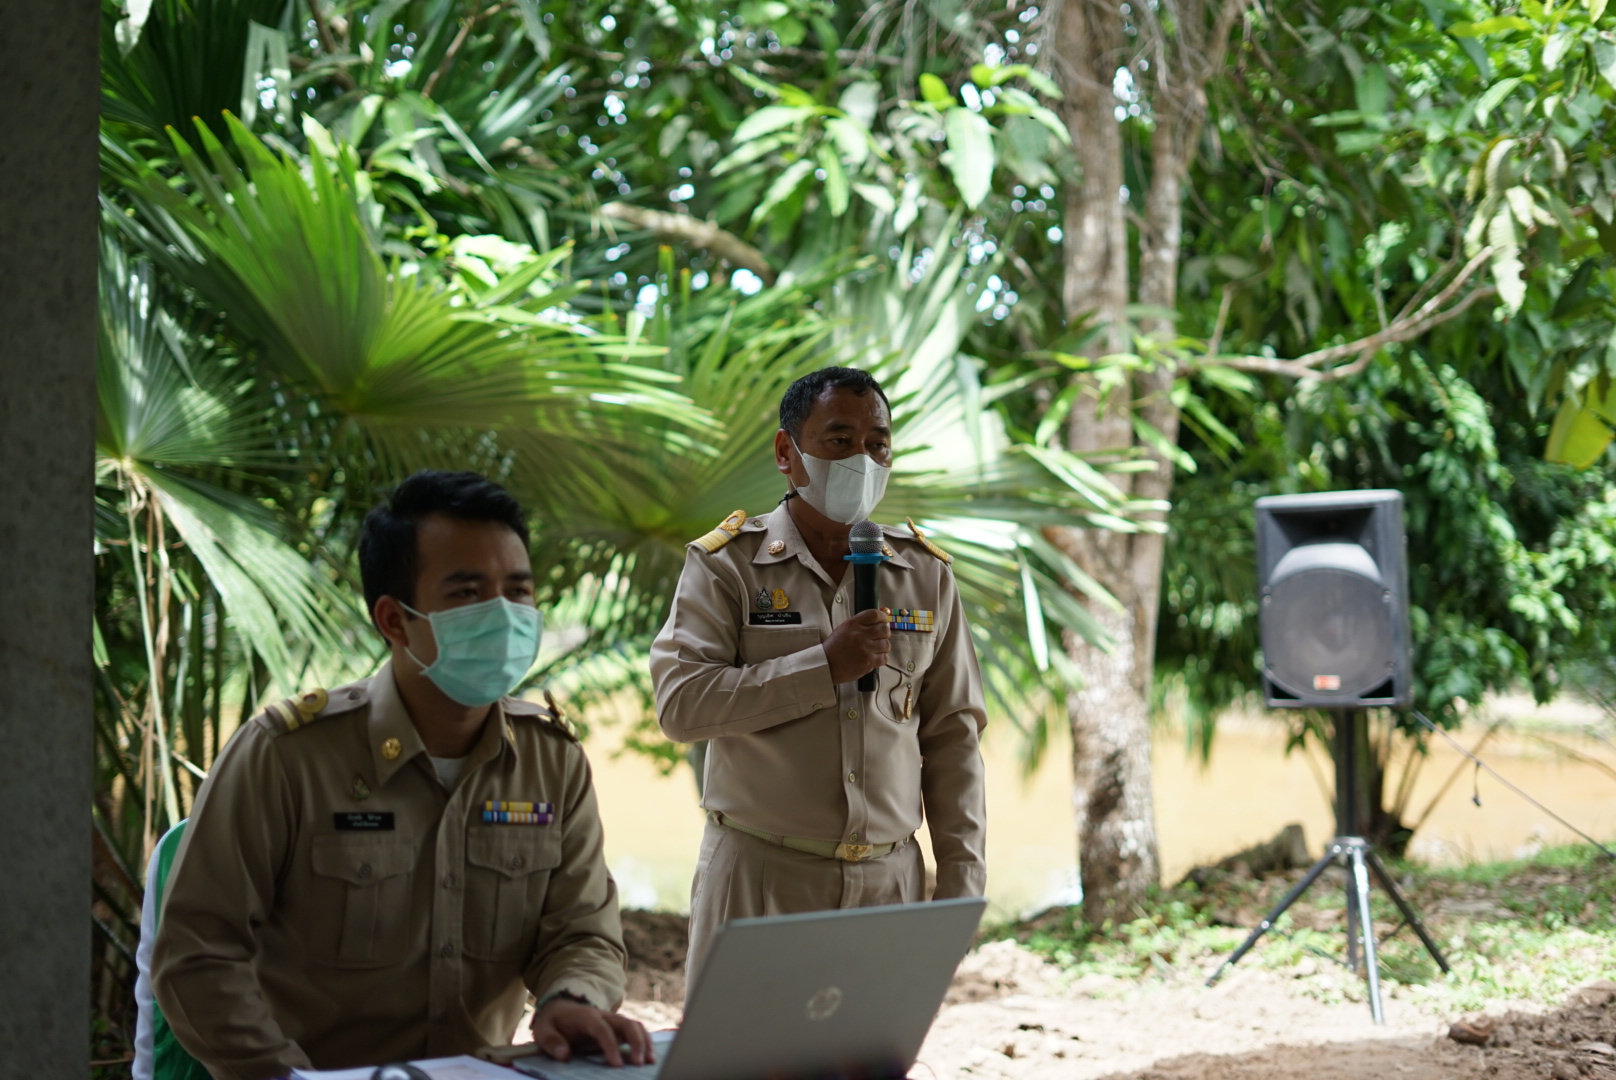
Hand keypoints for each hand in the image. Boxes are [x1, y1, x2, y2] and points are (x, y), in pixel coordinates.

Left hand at [531, 997, 653, 1066]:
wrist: (561, 1007)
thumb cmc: (553, 1022)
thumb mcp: (543, 1030)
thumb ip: (552, 1042)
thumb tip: (564, 1055)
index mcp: (586, 1016)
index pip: (602, 1029)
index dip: (610, 1045)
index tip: (617, 1064)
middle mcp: (604, 1016)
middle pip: (626, 1023)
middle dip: (636, 1042)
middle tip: (640, 1063)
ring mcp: (613, 1021)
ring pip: (635, 1026)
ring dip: (645, 1042)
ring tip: (650, 1061)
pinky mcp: (617, 1028)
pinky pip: (636, 1032)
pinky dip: (645, 1042)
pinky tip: (650, 1057)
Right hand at [822, 607, 890, 684]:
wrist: (826, 665)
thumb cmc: (835, 647)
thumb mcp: (843, 629)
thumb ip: (859, 624)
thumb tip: (878, 622)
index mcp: (853, 624)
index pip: (874, 615)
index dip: (883, 617)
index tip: (884, 621)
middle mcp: (860, 635)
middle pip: (884, 629)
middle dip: (885, 633)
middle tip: (881, 637)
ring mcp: (865, 649)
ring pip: (886, 644)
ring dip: (883, 647)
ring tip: (876, 649)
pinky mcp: (868, 662)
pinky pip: (884, 658)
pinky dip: (882, 658)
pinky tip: (875, 658)